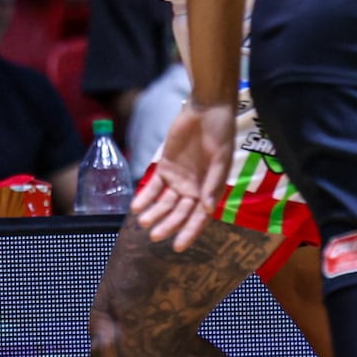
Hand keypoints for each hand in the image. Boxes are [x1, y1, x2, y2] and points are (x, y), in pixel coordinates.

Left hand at [130, 101, 235, 250]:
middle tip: (154, 235)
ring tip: (143, 222)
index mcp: (210, 191)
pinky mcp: (165, 167)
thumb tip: (207, 210)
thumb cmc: (220, 134)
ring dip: (154, 213)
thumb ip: (212, 185)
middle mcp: (194, 189)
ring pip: (164, 202)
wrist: (207, 109)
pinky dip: (145, 196)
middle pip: (179, 213)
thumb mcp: (220, 159)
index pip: (199, 218)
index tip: (178, 247)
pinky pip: (153, 186)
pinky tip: (136, 206)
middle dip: (167, 225)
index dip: (189, 233)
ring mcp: (178, 179)